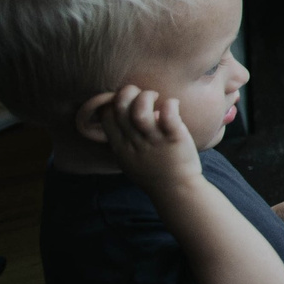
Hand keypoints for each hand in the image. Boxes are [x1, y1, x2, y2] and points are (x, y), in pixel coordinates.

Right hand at [88, 87, 204, 199]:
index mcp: (121, 148)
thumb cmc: (155, 173)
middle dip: (127, 93)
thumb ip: (123, 141)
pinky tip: (173, 104)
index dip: (112, 101)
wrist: (177, 191)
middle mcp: (134, 143)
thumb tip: (125, 116)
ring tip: (156, 96)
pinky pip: (168, 115)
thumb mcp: (129, 160)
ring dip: (145, 97)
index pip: (106, 117)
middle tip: (143, 94)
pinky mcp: (174, 139)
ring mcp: (154, 141)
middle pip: (119, 109)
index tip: (126, 99)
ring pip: (140, 112)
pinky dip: (169, 104)